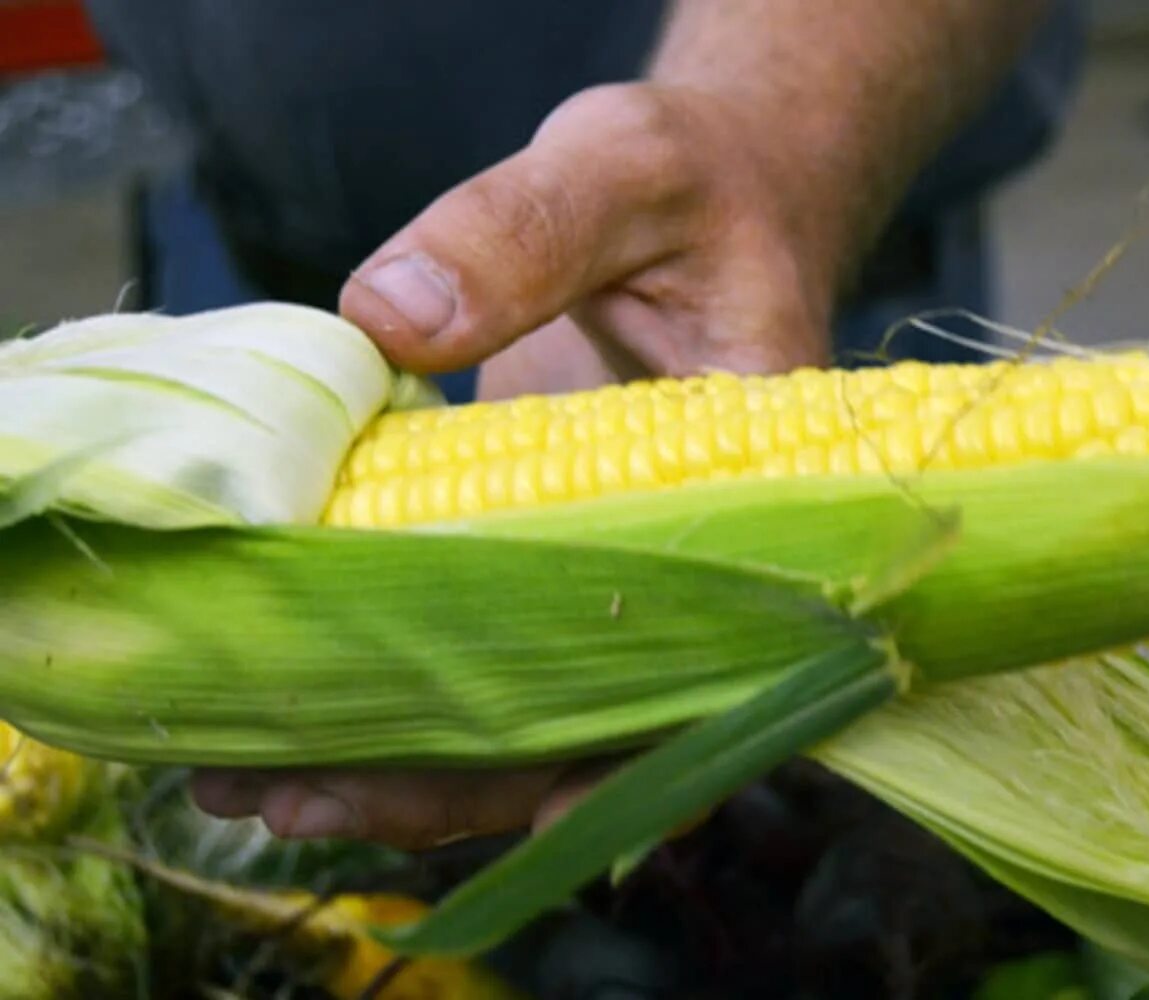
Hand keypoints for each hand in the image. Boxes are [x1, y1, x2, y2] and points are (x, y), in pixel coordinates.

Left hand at [193, 82, 850, 848]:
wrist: (711, 191)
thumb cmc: (698, 180)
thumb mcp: (624, 170)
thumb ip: (524, 231)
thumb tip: (388, 314)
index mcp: (760, 488)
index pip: (726, 659)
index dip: (640, 747)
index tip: (529, 801)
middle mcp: (695, 558)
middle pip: (597, 716)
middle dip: (456, 778)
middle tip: (295, 796)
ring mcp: (614, 563)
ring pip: (532, 703)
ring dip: (407, 757)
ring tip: (253, 785)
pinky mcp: (546, 547)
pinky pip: (484, 640)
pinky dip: (396, 680)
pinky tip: (291, 703)